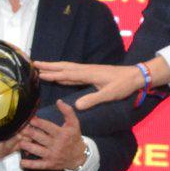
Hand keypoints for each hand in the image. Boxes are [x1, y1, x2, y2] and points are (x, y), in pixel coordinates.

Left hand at [15, 101, 85, 170]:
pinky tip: (21, 162)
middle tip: (20, 128)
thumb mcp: (74, 124)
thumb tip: (59, 101)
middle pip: (39, 138)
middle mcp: (56, 145)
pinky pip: (38, 165)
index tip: (29, 119)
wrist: (79, 157)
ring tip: (20, 141)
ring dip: (26, 146)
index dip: (37, 122)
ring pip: (36, 150)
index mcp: (62, 134)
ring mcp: (52, 155)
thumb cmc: (74, 138)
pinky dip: (29, 164)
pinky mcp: (49, 164)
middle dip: (29, 132)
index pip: (47, 127)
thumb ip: (68, 111)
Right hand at [35, 57, 169, 109]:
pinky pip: (73, 72)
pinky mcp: (92, 73)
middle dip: (49, 66)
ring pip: (68, 68)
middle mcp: (86, 70)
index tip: (39, 73)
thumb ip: (93, 100)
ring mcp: (88, 71)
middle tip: (34, 63)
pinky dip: (63, 72)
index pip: (67, 74)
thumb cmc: (123, 85)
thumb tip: (76, 107)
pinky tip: (60, 75)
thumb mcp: (109, 94)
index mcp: (88, 74)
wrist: (135, 76)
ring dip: (54, 67)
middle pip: (64, 67)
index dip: (53, 74)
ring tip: (42, 67)